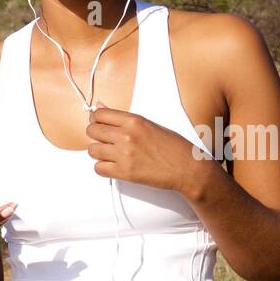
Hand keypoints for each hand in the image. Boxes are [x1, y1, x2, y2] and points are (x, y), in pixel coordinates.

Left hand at [85, 102, 209, 196]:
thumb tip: (99, 107)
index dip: (96, 119)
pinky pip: (99, 169)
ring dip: (99, 152)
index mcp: (134, 121)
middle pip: (92, 131)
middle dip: (96, 135)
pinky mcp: (125, 173)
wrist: (187, 168)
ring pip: (92, 150)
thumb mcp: (149, 125)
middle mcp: (126, 136)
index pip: (99, 114)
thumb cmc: (174, 146)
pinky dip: (103, 168)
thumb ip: (123, 118)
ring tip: (110, 154)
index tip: (99, 123)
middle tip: (105, 140)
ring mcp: (124, 155)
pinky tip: (113, 165)